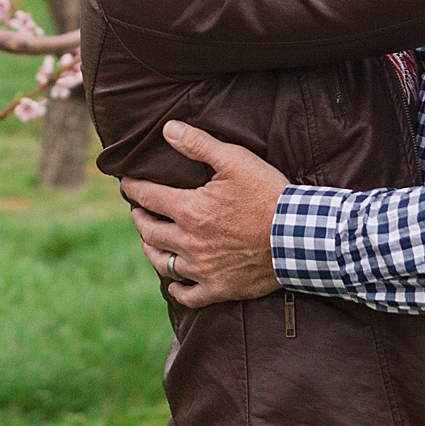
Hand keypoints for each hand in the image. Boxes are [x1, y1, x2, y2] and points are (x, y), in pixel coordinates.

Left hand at [119, 120, 288, 308]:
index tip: (127, 184)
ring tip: (149, 241)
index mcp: (188, 210)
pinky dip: (176, 289)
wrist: (298, 236)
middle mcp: (188, 242)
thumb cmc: (267, 194)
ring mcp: (202, 269)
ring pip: (162, 263)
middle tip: (137, 211)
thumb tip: (167, 129)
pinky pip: (188, 296)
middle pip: (149, 231)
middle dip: (139, 218)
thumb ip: (198, 144)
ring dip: (151, 250)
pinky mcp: (220, 289)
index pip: (147, 197)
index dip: (133, 188)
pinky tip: (173, 283)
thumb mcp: (234, 160)